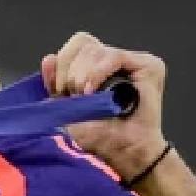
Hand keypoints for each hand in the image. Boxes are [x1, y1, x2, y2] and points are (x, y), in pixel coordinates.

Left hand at [41, 32, 167, 180]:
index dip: (61, 65)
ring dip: (81, 76)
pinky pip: (113, 56)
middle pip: (81, 42)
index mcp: (95, 66)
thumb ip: (56, 83)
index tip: (59, 92)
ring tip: (86, 99)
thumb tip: (48, 58)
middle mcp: (114, 60)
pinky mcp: (148, 65)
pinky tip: (92, 91)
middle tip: (74, 97)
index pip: (73, 47)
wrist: (123, 153)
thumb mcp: (66, 107)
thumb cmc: (97, 135)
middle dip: (69, 71)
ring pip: (94, 49)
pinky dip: (97, 73)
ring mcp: (133, 61)